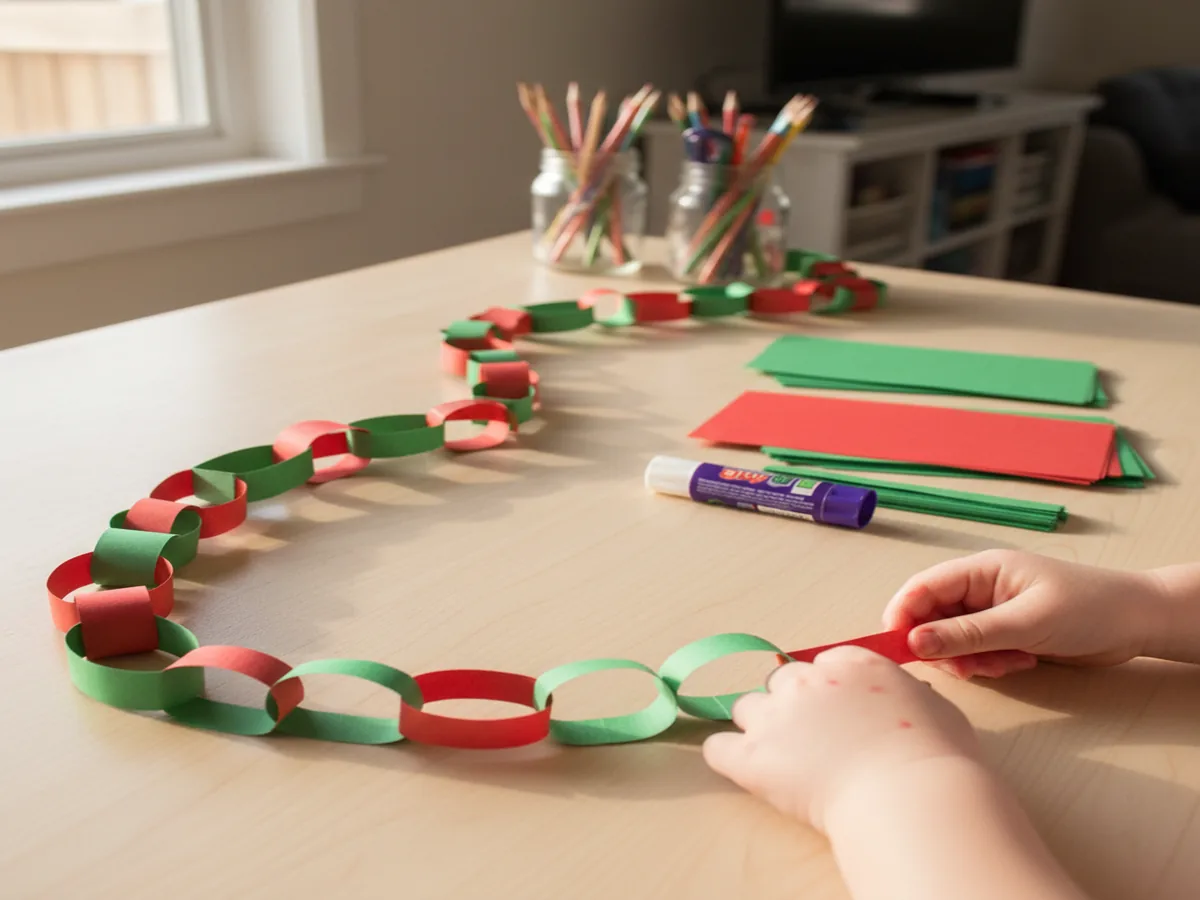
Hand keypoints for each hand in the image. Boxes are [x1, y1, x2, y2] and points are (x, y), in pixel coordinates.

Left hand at [702, 646, 980, 832]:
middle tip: (812, 740)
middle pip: (782, 681)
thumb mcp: (935, 709)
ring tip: (781, 758)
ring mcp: (776, 717)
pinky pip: (718, 748)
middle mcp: (808, 681)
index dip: (830, 689)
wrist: (909, 795)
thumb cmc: (936, 757)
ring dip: (759, 727)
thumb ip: (907, 694)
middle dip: (792, 706)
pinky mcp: (753, 757)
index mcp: (852, 665)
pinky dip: (725, 757)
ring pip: (746, 707)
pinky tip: (739, 768)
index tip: (839, 713)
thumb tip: (903, 697)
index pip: (824, 663)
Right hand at [883, 550, 1160, 678]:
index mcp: (981, 569)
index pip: (923, 588)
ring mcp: (993, 611)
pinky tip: (1019, 663)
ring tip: (1005, 665)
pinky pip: (977, 651)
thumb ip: (968, 634)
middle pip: (932, 617)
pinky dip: (989, 663)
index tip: (900, 649)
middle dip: (943, 646)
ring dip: (970, 659)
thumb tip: (916, 643)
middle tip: (967, 669)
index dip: (904, 617)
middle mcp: (981, 587)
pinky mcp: (1006, 632)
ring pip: (953, 639)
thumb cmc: (1089, 609)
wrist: (1139, 622)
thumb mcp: (1025, 623)